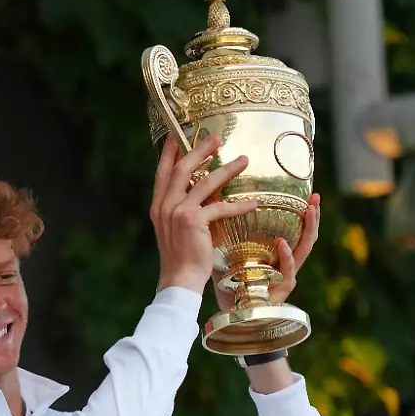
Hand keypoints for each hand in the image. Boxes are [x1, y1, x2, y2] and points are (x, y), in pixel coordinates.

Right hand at [152, 132, 257, 293]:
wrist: (180, 279)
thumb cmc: (182, 257)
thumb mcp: (176, 228)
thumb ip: (184, 208)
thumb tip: (203, 190)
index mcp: (159, 206)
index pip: (162, 173)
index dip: (170, 153)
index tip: (177, 136)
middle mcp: (166, 206)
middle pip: (183, 169)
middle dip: (199, 150)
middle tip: (215, 138)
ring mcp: (178, 212)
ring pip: (205, 183)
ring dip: (227, 169)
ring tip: (244, 160)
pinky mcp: (194, 222)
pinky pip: (221, 207)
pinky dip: (240, 205)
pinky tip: (255, 202)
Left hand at [214, 193, 321, 311]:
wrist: (232, 316)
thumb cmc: (231, 287)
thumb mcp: (231, 256)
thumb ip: (229, 236)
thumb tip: (215, 209)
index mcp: (279, 257)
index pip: (296, 231)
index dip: (302, 213)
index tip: (307, 194)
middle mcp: (287, 266)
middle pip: (307, 237)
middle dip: (313, 217)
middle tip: (316, 197)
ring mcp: (287, 278)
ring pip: (304, 251)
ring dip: (309, 230)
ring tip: (309, 211)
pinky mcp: (282, 290)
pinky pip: (288, 271)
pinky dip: (286, 256)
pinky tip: (282, 242)